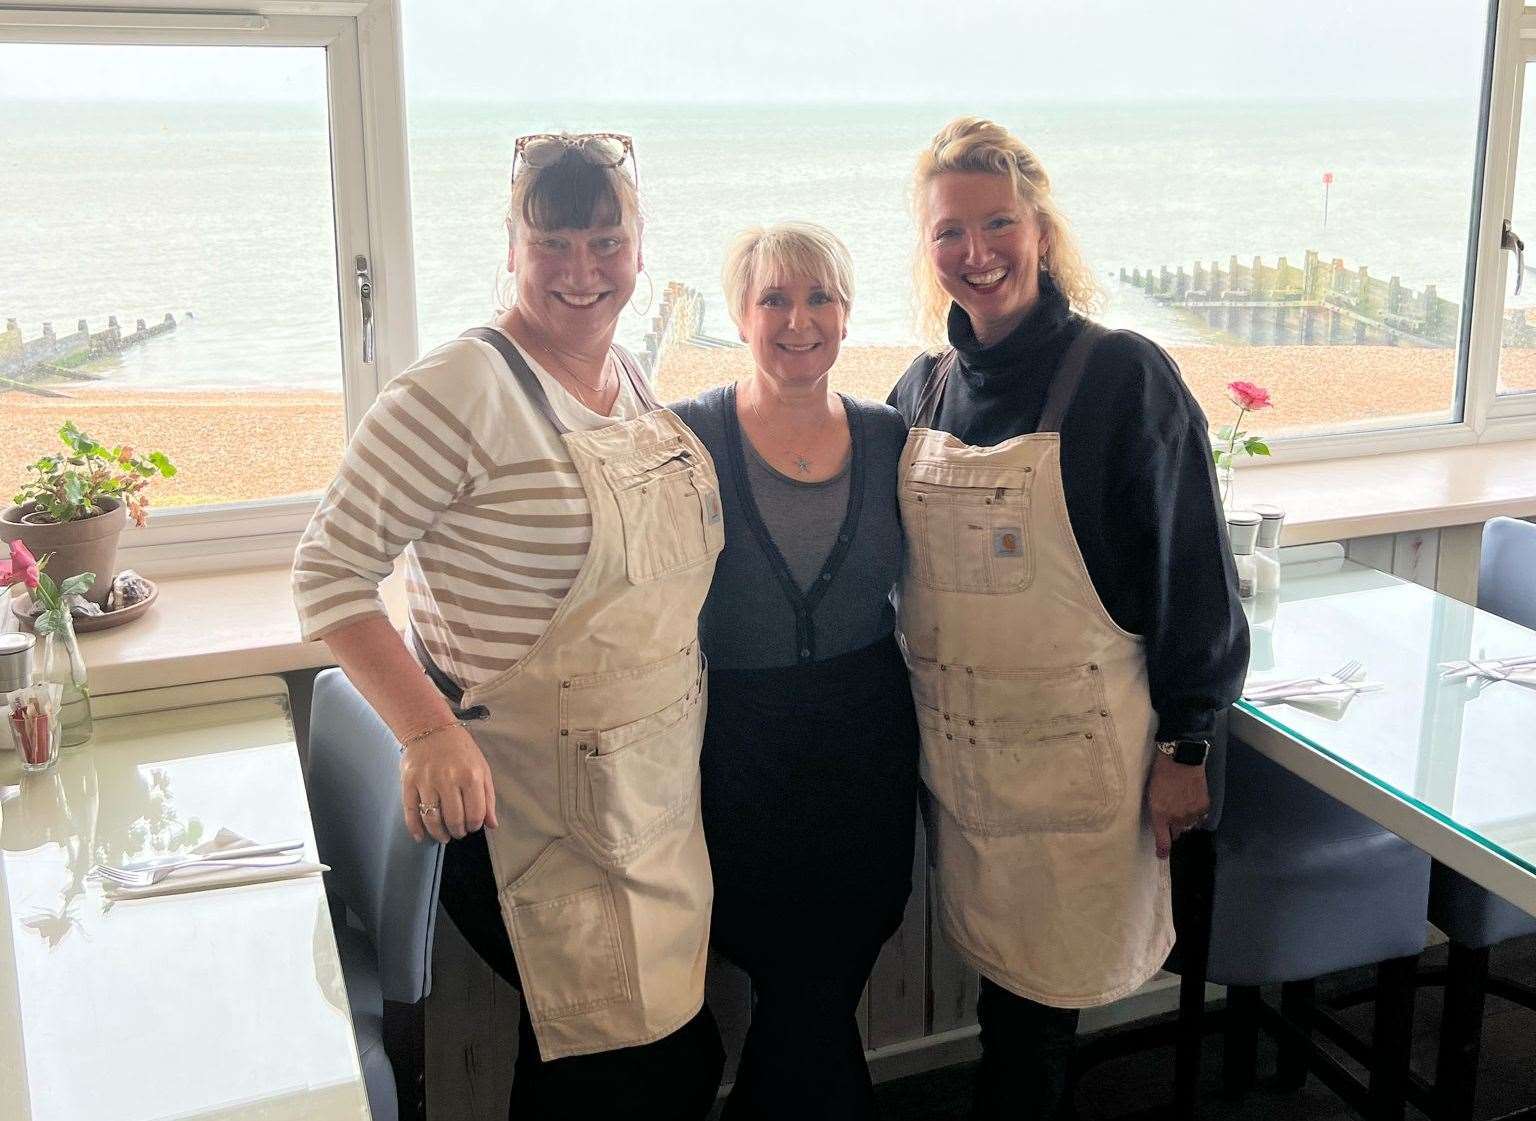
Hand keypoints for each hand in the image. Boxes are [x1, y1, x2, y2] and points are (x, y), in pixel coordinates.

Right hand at [399, 724, 498, 843]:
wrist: (430, 727)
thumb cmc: (461, 750)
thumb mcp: (482, 768)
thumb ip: (488, 797)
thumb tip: (492, 825)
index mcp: (470, 776)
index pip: (475, 813)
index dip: (475, 825)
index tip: (473, 827)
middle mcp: (448, 779)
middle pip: (454, 819)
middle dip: (458, 831)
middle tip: (459, 832)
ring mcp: (426, 781)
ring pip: (432, 819)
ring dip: (439, 834)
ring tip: (444, 836)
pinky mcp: (408, 782)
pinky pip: (411, 811)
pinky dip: (415, 828)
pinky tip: (421, 837)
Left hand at [1145, 754, 1209, 859]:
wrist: (1181, 760)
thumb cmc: (1161, 775)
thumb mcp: (1152, 794)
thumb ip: (1157, 813)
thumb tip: (1164, 825)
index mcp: (1160, 814)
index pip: (1163, 840)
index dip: (1162, 850)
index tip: (1161, 856)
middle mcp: (1176, 818)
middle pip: (1177, 832)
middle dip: (1173, 827)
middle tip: (1171, 813)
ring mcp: (1191, 814)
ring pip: (1188, 825)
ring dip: (1185, 820)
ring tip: (1181, 803)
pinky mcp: (1203, 808)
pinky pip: (1200, 817)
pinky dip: (1196, 813)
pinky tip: (1191, 800)